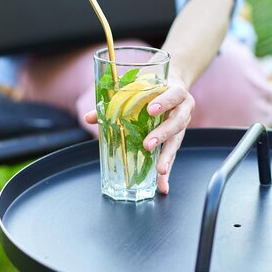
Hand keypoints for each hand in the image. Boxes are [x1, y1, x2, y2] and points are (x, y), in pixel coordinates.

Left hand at [84, 77, 193, 194]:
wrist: (172, 85)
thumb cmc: (152, 86)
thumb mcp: (138, 88)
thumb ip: (115, 101)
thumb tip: (89, 118)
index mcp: (176, 91)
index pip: (174, 94)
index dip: (165, 101)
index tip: (151, 110)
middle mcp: (183, 109)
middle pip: (177, 122)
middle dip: (163, 134)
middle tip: (148, 144)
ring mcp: (181, 125)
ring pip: (177, 141)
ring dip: (167, 156)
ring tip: (160, 171)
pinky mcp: (177, 139)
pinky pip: (173, 155)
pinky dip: (168, 171)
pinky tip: (162, 186)